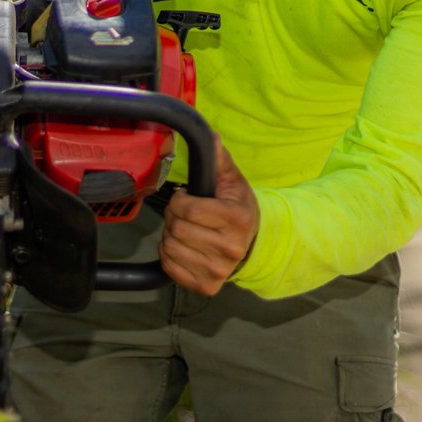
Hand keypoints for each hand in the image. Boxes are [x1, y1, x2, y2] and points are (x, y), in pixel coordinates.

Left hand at [159, 140, 258, 295]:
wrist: (252, 243)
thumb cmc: (237, 207)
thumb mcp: (231, 180)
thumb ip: (218, 159)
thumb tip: (210, 135)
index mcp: (237, 219)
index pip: (189, 209)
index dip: (180, 200)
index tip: (185, 198)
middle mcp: (231, 248)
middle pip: (177, 229)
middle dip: (173, 217)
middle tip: (184, 214)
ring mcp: (219, 271)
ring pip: (170, 248)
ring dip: (169, 236)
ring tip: (184, 230)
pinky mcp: (207, 286)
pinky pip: (170, 268)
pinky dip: (169, 255)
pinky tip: (182, 247)